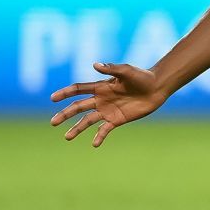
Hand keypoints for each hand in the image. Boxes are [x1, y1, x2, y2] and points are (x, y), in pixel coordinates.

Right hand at [50, 62, 168, 146]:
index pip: (78, 89)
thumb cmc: (142, 76)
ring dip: (77, 129)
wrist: (156, 88)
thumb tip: (95, 65)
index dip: (65, 93)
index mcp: (100, 86)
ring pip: (87, 121)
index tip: (53, 98)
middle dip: (65, 114)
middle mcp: (100, 99)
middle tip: (53, 123)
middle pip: (78, 107)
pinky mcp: (117, 120)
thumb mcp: (126, 71)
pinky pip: (105, 129)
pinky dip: (99, 136)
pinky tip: (94, 144)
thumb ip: (111, 69)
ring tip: (66, 137)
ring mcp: (108, 110)